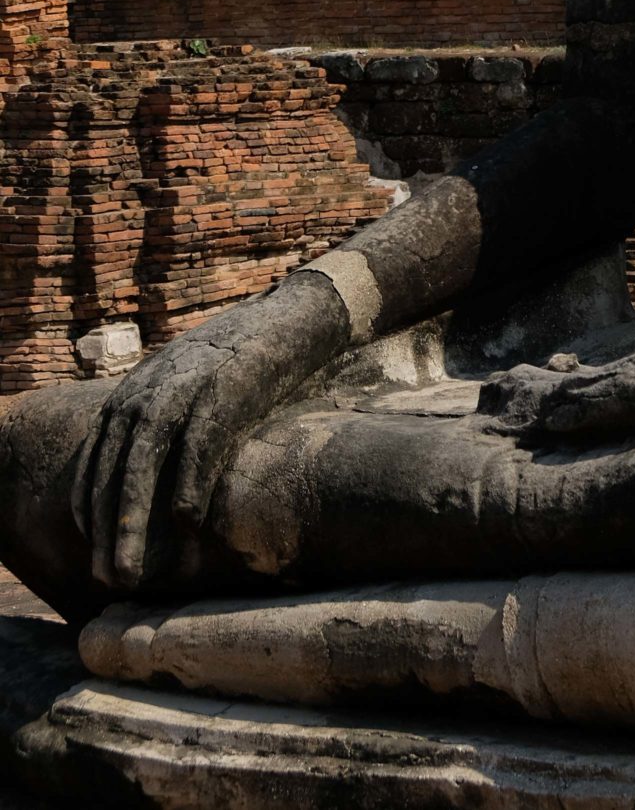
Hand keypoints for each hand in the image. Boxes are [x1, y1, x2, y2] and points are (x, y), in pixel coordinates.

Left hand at [70, 279, 345, 591]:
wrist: (282, 321)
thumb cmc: (231, 362)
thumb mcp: (177, 384)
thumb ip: (151, 419)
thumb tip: (136, 477)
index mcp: (132, 392)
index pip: (95, 459)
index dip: (89, 506)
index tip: (90, 547)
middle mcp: (147, 391)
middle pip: (114, 468)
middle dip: (107, 527)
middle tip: (104, 576)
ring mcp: (183, 390)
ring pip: (143, 463)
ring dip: (133, 519)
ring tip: (131, 566)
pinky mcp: (221, 391)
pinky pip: (197, 447)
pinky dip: (188, 485)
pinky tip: (185, 523)